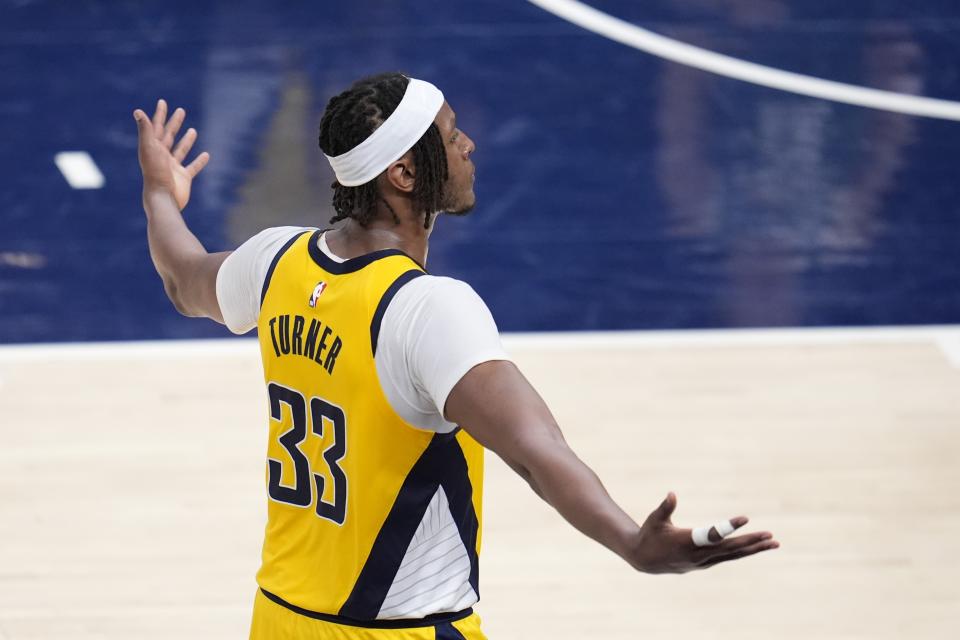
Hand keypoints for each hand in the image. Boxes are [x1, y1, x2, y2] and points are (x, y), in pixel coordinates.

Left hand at [134, 99, 209, 209]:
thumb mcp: (149, 149)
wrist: (163, 198)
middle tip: (180, 110)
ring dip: (186, 140)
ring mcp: (173, 167)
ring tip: (193, 130)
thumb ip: (145, 130)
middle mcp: (162, 156)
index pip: (156, 127)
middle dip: (174, 123)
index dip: (159, 114)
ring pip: (181, 150)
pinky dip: (199, 161)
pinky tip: (206, 155)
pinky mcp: (183, 178)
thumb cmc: (154, 173)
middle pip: (168, 136)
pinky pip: (193, 167)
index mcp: (153, 148)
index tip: (163, 102)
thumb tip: (138, 111)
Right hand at [625, 492, 777, 573]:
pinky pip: (728, 557)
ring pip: (733, 555)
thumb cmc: (650, 535)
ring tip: (773, 543)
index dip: (729, 526)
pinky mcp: (705, 563)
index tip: (746, 518)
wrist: (645, 560)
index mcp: (687, 542)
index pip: (713, 535)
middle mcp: (699, 555)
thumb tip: (672, 494)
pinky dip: (743, 552)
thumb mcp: (655, 520)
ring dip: (753, 549)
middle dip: (751, 542)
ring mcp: (703, 562)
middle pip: (730, 549)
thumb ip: (665, 507)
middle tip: (771, 536)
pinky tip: (755, 546)